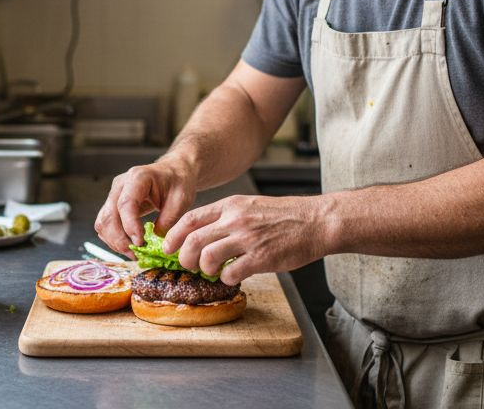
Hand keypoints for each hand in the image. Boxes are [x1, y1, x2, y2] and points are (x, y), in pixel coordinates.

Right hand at [94, 159, 197, 254]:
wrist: (173, 172)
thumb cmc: (178, 182)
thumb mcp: (181, 199)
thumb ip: (169, 219)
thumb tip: (155, 239)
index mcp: (138, 178)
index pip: (126, 204)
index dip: (130, 226)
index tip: (140, 243)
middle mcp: (121, 185)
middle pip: (108, 215)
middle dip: (119, 239)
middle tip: (136, 254)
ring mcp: (114, 194)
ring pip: (103, 222)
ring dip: (114, 241)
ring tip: (133, 252)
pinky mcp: (113, 204)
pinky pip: (106, 224)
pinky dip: (113, 238)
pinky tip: (129, 245)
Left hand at [162, 194, 327, 285]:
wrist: (316, 221)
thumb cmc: (284, 216)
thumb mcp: (250, 206)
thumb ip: (226, 217)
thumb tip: (203, 235)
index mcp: (231, 205)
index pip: (189, 218)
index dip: (173, 235)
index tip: (168, 247)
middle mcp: (235, 219)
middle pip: (192, 240)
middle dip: (184, 257)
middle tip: (189, 265)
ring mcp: (248, 238)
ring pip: (207, 256)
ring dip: (205, 269)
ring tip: (213, 271)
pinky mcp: (261, 257)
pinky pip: (231, 272)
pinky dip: (226, 278)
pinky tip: (233, 275)